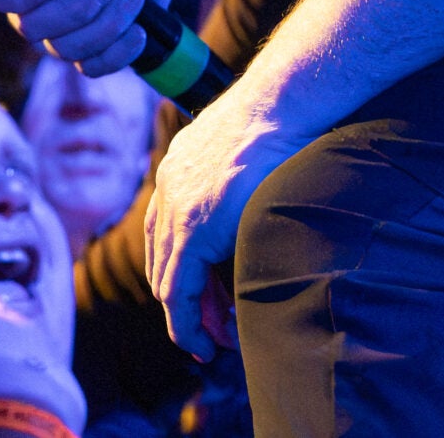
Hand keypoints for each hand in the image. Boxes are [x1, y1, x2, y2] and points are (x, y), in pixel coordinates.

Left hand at [144, 78, 309, 360]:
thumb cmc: (278, 119)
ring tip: (209, 341)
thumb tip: (256, 193)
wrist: (281, 101)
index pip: (165, 234)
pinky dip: (187, 318)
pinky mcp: (194, 228)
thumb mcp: (243, 149)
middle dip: (185, 301)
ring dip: (187, 316)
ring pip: (167, 279)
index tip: (201, 298)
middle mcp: (168, 189)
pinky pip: (178, 287)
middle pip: (162, 260)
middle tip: (207, 331)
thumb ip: (233, 179)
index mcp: (178, 170)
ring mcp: (176, 208)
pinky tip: (203, 337)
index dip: (182, 270)